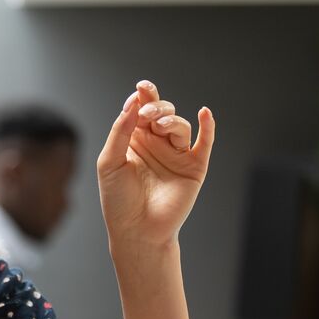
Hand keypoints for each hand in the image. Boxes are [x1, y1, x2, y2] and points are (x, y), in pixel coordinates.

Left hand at [96, 80, 215, 247]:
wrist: (137, 231)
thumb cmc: (118, 200)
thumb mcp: (110, 162)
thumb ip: (119, 132)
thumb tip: (131, 103)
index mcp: (134, 140)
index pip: (140, 110)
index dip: (143, 96)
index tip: (142, 88)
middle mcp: (156, 144)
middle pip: (162, 113)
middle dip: (156, 108)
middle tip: (147, 114)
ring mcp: (176, 155)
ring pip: (180, 125)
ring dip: (172, 120)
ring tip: (160, 126)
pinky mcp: (194, 167)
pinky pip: (205, 142)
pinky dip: (208, 127)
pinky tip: (205, 113)